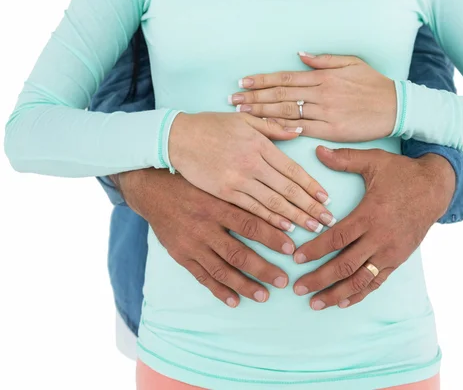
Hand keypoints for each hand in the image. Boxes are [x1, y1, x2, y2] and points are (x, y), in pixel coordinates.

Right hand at [116, 168, 295, 306]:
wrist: (151, 189)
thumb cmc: (191, 182)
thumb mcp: (216, 181)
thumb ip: (242, 192)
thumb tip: (275, 200)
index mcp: (217, 205)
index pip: (250, 224)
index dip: (272, 237)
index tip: (291, 248)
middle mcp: (204, 227)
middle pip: (238, 253)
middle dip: (263, 269)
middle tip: (283, 281)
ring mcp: (191, 244)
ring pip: (221, 270)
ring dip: (244, 285)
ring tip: (263, 296)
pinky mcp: (180, 255)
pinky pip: (201, 277)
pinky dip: (218, 290)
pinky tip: (234, 301)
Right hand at [168, 112, 334, 232]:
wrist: (176, 138)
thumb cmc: (211, 126)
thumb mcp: (244, 120)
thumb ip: (273, 127)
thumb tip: (298, 132)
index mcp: (260, 144)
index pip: (293, 169)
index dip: (312, 186)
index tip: (326, 198)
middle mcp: (252, 163)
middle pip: (288, 189)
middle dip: (310, 206)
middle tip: (328, 220)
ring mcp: (237, 180)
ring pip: (273, 202)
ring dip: (295, 217)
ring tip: (313, 228)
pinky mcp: (223, 193)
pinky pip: (251, 210)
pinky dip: (270, 220)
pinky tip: (285, 229)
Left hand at [229, 52, 396, 141]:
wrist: (395, 106)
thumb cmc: (374, 84)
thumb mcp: (351, 63)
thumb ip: (324, 60)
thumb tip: (300, 55)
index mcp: (323, 77)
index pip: (285, 78)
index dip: (262, 80)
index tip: (243, 83)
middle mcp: (321, 93)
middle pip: (280, 95)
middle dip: (254, 97)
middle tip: (232, 100)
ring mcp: (325, 112)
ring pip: (287, 111)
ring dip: (262, 112)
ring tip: (242, 114)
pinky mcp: (331, 130)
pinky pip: (303, 128)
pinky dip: (283, 128)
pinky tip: (267, 129)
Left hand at [290, 147, 455, 309]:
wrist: (436, 189)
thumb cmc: (402, 174)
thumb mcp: (374, 161)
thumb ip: (344, 159)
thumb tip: (317, 150)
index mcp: (370, 214)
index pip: (336, 238)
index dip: (314, 250)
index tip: (296, 258)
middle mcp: (380, 237)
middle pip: (344, 265)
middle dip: (319, 279)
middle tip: (297, 288)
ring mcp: (390, 252)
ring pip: (360, 279)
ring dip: (336, 293)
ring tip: (315, 303)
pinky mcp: (398, 260)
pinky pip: (376, 281)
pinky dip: (359, 294)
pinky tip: (342, 302)